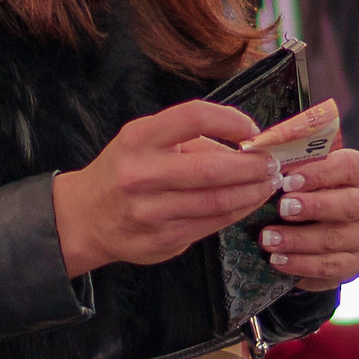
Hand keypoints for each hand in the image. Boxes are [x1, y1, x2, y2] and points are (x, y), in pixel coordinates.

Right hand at [52, 100, 274, 276]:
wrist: (85, 217)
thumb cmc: (124, 170)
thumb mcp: (144, 140)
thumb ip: (190, 139)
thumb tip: (247, 145)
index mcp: (138, 139)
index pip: (193, 117)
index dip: (231, 120)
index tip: (251, 130)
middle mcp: (141, 175)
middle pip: (213, 168)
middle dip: (253, 166)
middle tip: (273, 163)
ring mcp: (151, 212)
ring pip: (218, 202)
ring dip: (253, 192)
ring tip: (268, 183)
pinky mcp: (163, 241)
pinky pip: (212, 225)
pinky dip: (238, 212)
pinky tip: (248, 202)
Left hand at [257, 146, 358, 290]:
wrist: (309, 231)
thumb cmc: (302, 191)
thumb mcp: (298, 173)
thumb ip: (290, 164)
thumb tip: (265, 158)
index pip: (349, 166)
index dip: (320, 173)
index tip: (288, 181)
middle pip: (348, 205)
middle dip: (313, 207)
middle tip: (282, 209)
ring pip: (335, 239)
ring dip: (298, 239)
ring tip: (268, 239)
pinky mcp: (355, 263)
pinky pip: (330, 266)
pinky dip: (302, 264)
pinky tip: (278, 260)